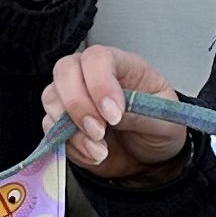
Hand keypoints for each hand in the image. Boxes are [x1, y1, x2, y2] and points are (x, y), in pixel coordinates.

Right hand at [47, 43, 189, 179]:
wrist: (149, 158)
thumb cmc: (158, 128)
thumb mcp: (165, 121)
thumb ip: (142, 114)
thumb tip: (114, 114)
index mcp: (122, 65)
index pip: (98, 58)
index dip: (100, 84)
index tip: (114, 115)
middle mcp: (91, 75)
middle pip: (65, 70)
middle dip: (78, 104)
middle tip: (99, 131)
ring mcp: (74, 97)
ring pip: (52, 99)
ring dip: (72, 129)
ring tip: (100, 149)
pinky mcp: (62, 123)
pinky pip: (51, 129)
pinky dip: (71, 146)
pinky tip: (94, 155)